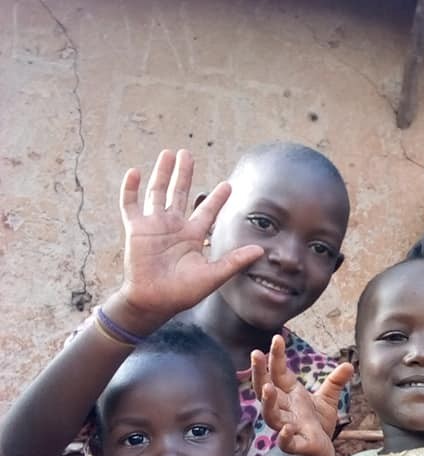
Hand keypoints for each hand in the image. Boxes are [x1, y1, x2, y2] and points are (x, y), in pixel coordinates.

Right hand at [110, 149, 263, 330]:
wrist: (155, 302)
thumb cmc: (183, 292)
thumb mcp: (213, 275)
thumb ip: (235, 261)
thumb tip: (261, 250)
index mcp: (193, 236)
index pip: (207, 212)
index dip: (217, 199)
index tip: (228, 184)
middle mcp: (174, 227)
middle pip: (180, 193)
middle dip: (184, 174)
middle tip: (188, 154)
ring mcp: (154, 226)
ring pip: (158, 193)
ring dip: (162, 173)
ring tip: (168, 153)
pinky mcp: (136, 229)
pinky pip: (130, 205)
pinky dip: (130, 189)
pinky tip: (134, 172)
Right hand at [252, 335, 353, 455]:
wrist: (321, 452)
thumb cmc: (318, 425)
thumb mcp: (327, 399)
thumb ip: (335, 382)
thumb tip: (349, 364)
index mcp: (289, 396)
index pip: (278, 373)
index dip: (276, 357)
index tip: (277, 338)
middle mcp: (284, 410)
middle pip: (265, 390)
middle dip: (259, 373)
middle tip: (256, 354)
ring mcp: (288, 427)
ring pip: (271, 415)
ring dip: (268, 402)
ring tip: (268, 388)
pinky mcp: (297, 445)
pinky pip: (286, 443)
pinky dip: (284, 437)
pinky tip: (286, 429)